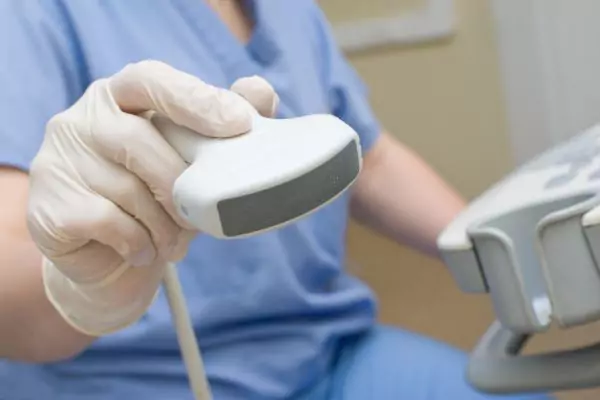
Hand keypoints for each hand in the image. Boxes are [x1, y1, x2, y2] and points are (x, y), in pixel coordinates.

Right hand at [27, 60, 277, 335]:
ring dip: (165, 223)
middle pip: (138, 140)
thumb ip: (225, 123)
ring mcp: (59, 161)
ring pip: (126, 188)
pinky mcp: (49, 207)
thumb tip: (260, 92)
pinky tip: (146, 250)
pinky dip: (139, 241)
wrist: (111, 259)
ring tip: (176, 241)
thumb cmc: (157, 197)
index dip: (196, 99)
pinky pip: (107, 221)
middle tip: (203, 214)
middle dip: (181, 184)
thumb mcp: (194, 161)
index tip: (239, 123)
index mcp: (120, 97)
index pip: (152, 81)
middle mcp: (81, 120)